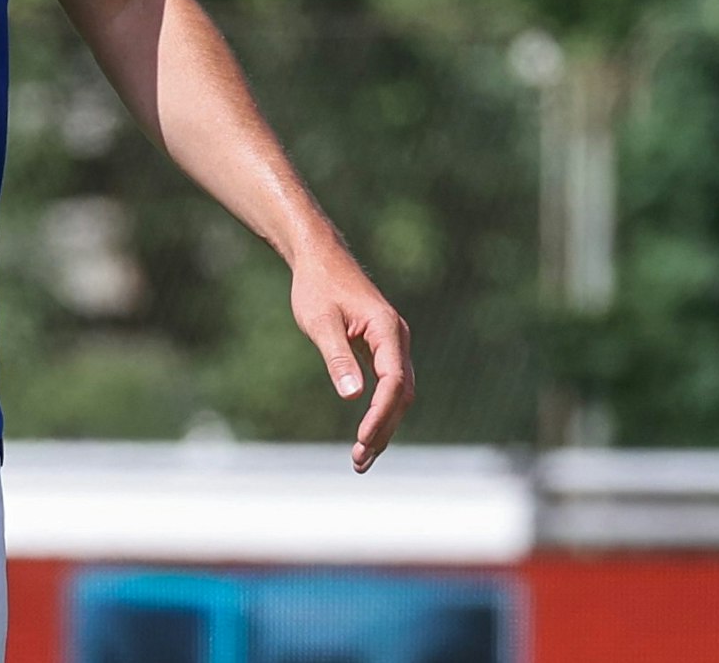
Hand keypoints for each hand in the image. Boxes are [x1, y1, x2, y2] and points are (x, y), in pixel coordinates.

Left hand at [290, 248, 413, 472]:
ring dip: (383, 425)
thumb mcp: (320, 321)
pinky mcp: (382, 348)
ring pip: (397, 393)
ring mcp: (393, 344)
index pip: (394, 381)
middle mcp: (398, 339)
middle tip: (360, 461)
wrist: (319, 258)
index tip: (363, 439)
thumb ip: (337, 357)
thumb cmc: (317, 286)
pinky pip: (388, 386)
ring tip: (361, 458)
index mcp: (388, 330)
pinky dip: (380, 411)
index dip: (381, 414)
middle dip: (383, 429)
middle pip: (401, 394)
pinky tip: (367, 433)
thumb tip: (354, 397)